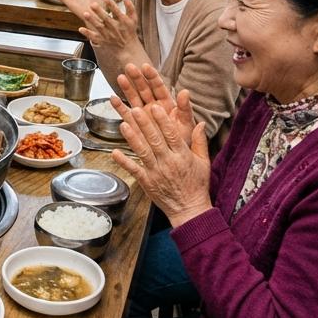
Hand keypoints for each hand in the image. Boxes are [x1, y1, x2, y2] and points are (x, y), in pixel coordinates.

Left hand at [79, 0, 144, 58]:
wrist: (127, 48)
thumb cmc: (130, 31)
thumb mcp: (134, 19)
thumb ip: (130, 7)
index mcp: (123, 21)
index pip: (117, 12)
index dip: (112, 5)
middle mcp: (115, 28)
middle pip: (106, 19)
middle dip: (99, 12)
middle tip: (92, 4)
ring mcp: (108, 35)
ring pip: (99, 27)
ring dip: (92, 20)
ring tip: (85, 14)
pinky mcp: (102, 40)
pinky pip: (94, 37)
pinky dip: (87, 33)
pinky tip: (81, 29)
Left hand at [112, 103, 212, 227]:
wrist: (189, 209)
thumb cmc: (197, 184)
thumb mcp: (203, 162)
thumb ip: (200, 141)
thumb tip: (200, 123)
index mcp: (182, 155)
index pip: (171, 135)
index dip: (163, 121)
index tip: (155, 107)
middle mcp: (168, 162)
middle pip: (155, 140)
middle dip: (144, 124)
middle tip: (135, 109)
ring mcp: (156, 172)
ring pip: (143, 152)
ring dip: (132, 138)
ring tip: (123, 124)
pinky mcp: (147, 182)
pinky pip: (134, 170)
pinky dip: (124, 161)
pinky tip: (114, 152)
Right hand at [113, 63, 194, 146]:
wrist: (175, 158)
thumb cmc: (183, 140)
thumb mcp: (187, 124)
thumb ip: (185, 108)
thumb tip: (185, 91)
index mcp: (167, 104)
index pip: (159, 87)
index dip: (152, 76)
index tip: (145, 66)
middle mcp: (153, 106)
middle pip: (144, 89)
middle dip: (137, 78)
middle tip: (129, 67)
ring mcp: (143, 114)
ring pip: (133, 98)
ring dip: (126, 88)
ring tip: (120, 77)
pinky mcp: (134, 124)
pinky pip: (125, 113)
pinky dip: (118, 106)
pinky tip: (112, 98)